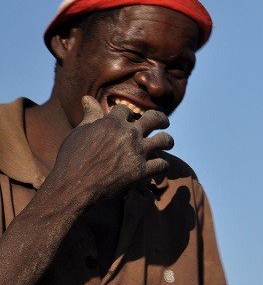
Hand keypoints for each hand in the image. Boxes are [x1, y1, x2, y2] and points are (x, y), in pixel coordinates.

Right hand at [48, 96, 173, 204]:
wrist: (73, 187)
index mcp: (113, 122)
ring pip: (165, 139)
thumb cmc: (72, 158)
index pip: (126, 110)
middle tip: (163, 122)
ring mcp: (137, 152)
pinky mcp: (141, 171)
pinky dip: (163, 165)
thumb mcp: (80, 132)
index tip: (127, 117)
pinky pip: (162, 164)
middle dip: (161, 118)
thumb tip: (87, 97)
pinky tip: (160, 165)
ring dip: (168, 140)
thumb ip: (90, 115)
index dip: (126, 113)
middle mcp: (129, 134)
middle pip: (155, 118)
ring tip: (167, 142)